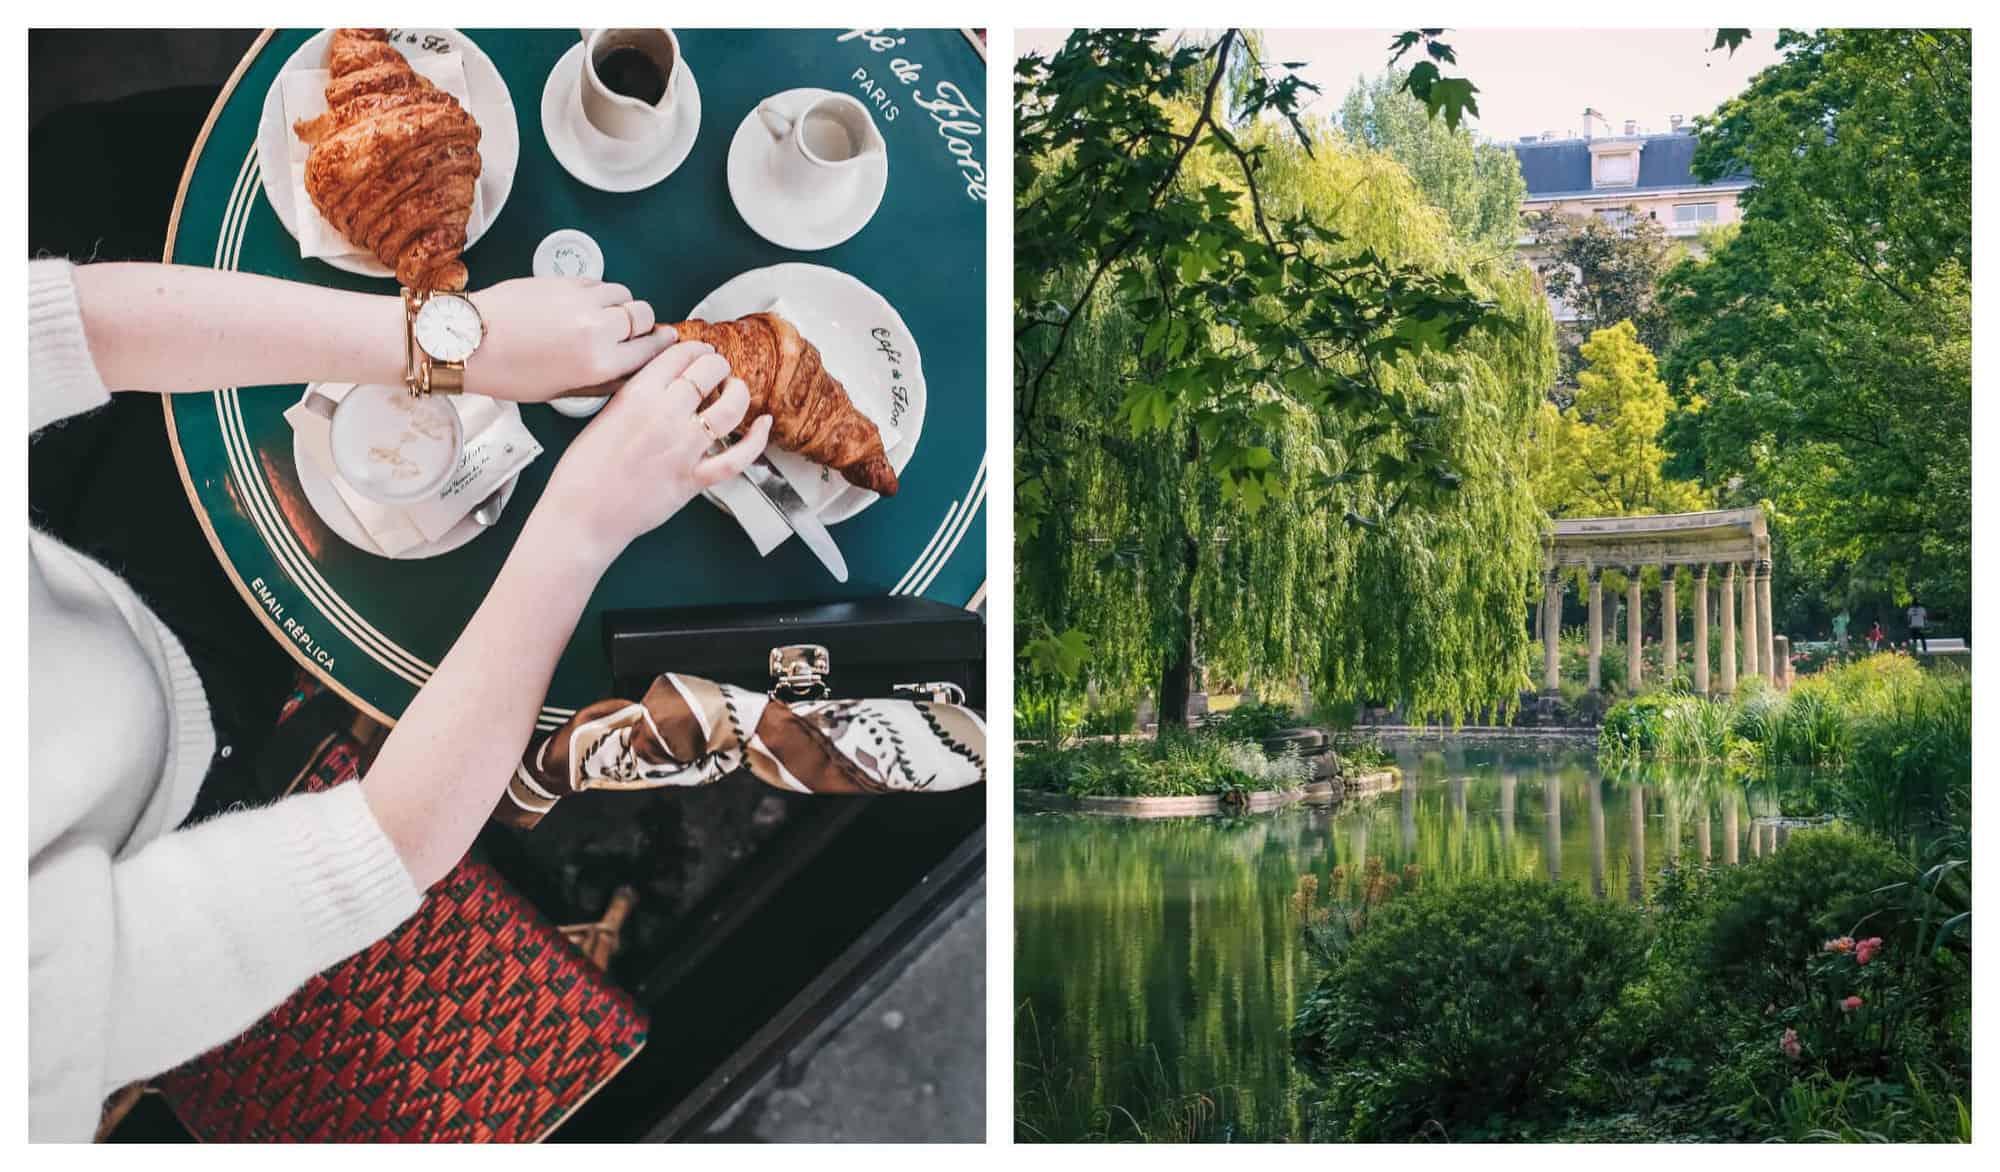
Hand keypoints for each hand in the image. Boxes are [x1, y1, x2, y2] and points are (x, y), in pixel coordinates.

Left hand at [463, 277, 674, 401]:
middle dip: (642, 324)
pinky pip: (598, 282)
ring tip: (604, 316)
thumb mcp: (560, 391)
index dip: (661, 345)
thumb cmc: (506, 372)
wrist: (468, 341)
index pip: (650, 350)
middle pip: (644, 315)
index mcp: (598, 363)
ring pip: (623, 294)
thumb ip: (601, 381)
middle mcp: (597, 330)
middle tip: (632, 331)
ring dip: (621, 305)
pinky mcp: (564, 281)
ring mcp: (581, 301)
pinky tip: (582, 305)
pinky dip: (598, 293)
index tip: (665, 341)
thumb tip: (627, 372)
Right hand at [536, 341, 773, 560]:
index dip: (696, 349)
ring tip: (736, 390)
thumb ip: (634, 397)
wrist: (582, 515)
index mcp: (637, 395)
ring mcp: (683, 448)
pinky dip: (756, 440)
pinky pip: (737, 457)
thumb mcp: (603, 416)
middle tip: (717, 370)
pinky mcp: (694, 479)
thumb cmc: (583, 471)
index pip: (679, 355)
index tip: (699, 353)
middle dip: (718, 365)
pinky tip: (763, 424)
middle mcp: (665, 415)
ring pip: (730, 408)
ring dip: (739, 392)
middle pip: (708, 372)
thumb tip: (660, 385)